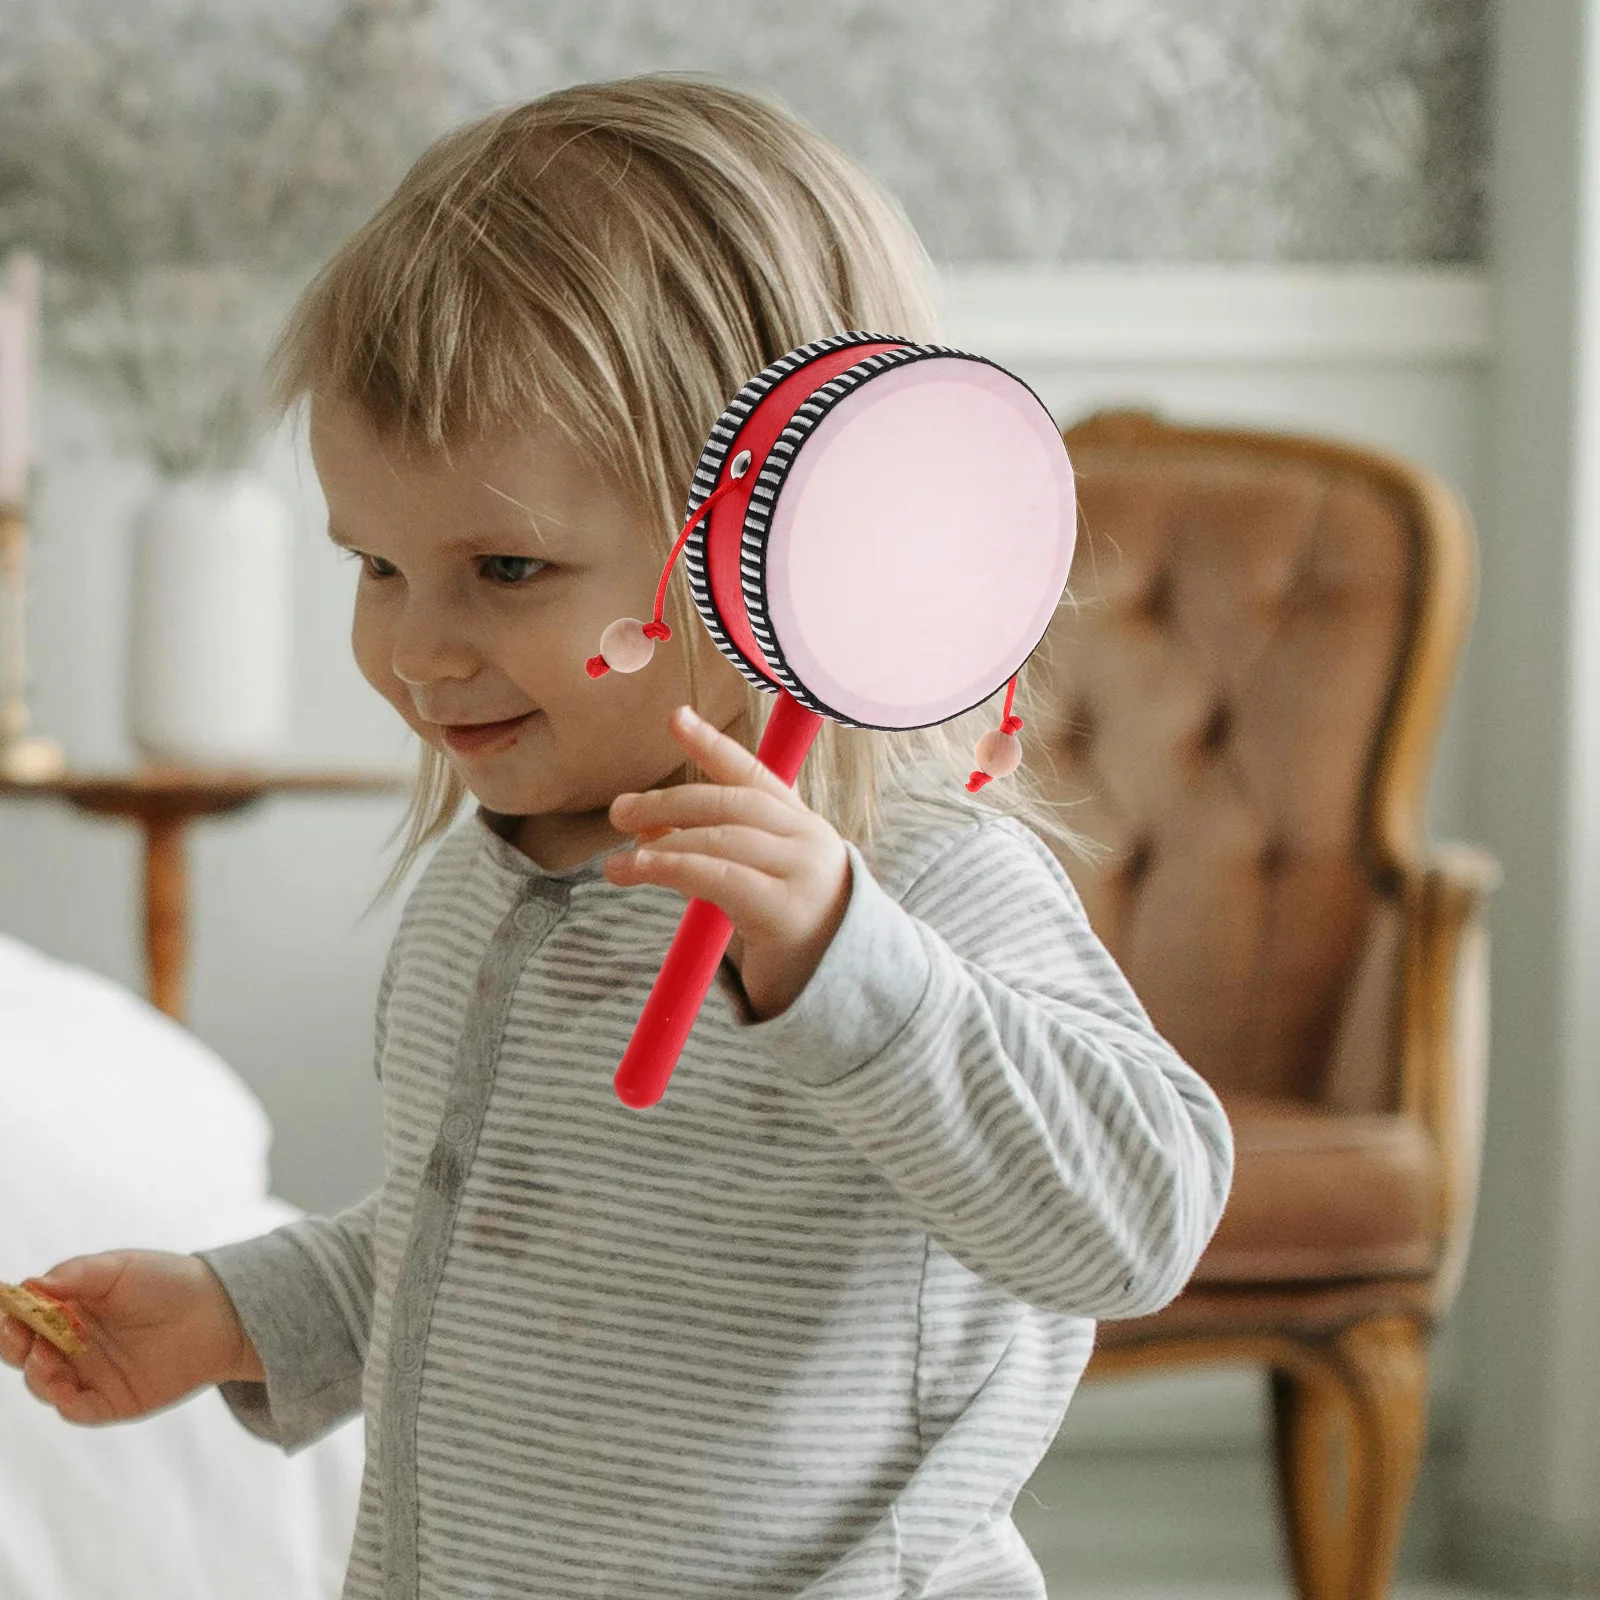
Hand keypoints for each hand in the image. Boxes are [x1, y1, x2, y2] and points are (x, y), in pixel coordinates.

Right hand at [0, 1251, 261, 1425]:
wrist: (218, 1312)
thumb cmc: (167, 1282)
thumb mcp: (120, 1268)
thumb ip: (76, 1274)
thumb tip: (31, 1285)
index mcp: (70, 1309)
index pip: (25, 1317)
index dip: (10, 1315)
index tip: (6, 1309)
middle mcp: (74, 1344)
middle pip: (24, 1353)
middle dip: (12, 1344)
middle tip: (15, 1332)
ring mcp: (90, 1374)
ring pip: (43, 1383)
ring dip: (35, 1371)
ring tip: (45, 1352)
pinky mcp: (110, 1401)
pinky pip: (75, 1409)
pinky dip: (62, 1400)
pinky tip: (62, 1385)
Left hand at [606, 704, 851, 1020]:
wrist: (843, 983)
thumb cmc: (789, 928)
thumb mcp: (754, 878)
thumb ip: (710, 851)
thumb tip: (645, 831)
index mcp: (799, 823)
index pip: (752, 774)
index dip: (712, 744)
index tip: (675, 718)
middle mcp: (806, 838)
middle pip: (731, 802)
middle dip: (670, 802)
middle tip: (620, 810)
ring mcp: (801, 871)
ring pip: (722, 838)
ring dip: (663, 843)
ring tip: (619, 859)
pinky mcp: (786, 909)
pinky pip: (720, 877)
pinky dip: (674, 867)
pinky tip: (642, 870)